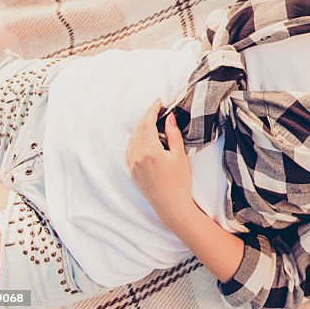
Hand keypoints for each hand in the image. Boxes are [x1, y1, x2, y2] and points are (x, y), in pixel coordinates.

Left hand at [127, 100, 194, 225]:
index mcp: (150, 150)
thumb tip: (169, 118)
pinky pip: (129, 149)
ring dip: (141, 126)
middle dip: (147, 116)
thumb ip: (173, 134)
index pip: (147, 123)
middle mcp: (137, 156)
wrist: (171, 206)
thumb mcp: (180, 156)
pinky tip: (143, 136)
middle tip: (158, 108)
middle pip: (139, 128)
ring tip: (152, 120)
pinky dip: (135, 138)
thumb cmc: (179, 182)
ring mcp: (132, 164)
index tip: (159, 102)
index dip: (153, 110)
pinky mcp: (132, 170)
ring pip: (132, 138)